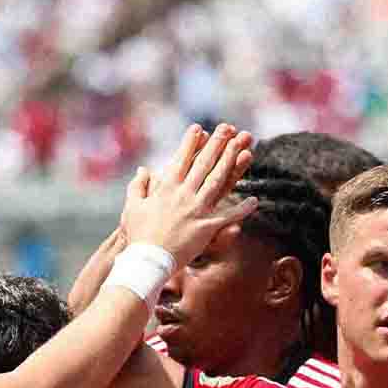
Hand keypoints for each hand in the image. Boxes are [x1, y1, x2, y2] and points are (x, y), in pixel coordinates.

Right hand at [118, 124, 255, 261]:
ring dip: (232, 164)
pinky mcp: (207, 228)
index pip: (181, 159)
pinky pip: (228, 216)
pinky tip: (255, 200)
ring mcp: (197, 210)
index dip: (191, 143)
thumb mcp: (133, 206)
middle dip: (217, 144)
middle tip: (228, 128)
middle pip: (204, 165)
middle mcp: (184, 194)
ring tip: (244, 148)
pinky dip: (242, 209)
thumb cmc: (138, 234)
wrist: (147, 260)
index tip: (199, 128)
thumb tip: (143, 169)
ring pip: (218, 182)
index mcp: (166, 188)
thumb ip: (138, 186)